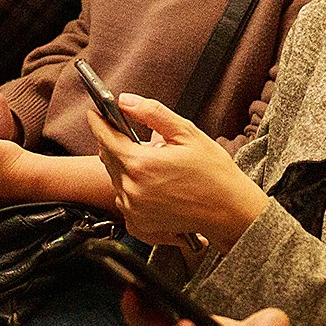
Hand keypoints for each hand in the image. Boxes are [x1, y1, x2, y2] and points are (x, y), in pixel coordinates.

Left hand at [90, 94, 266, 249]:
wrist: (230, 212)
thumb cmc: (214, 174)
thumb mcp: (187, 133)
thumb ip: (152, 113)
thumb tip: (126, 100)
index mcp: (141, 164)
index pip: (106, 138)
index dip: (98, 123)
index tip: (94, 113)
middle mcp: (133, 189)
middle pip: (109, 159)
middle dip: (117, 144)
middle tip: (136, 137)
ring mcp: (135, 210)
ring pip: (116, 180)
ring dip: (126, 168)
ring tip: (154, 164)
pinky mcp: (140, 225)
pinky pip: (124, 202)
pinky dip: (131, 191)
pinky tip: (151, 186)